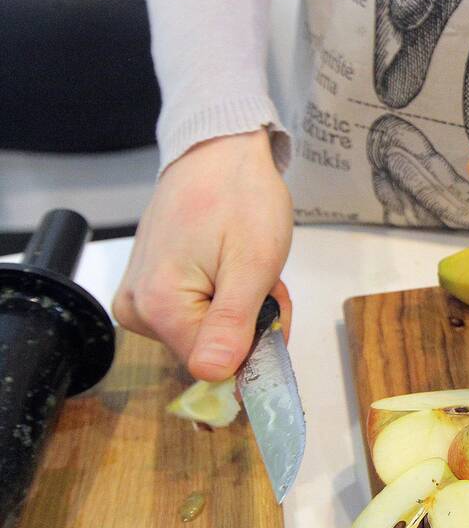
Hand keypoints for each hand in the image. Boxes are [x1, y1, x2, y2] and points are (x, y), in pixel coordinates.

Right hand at [113, 130, 293, 380]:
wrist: (219, 151)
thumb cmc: (240, 196)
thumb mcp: (253, 264)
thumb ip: (233, 325)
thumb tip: (214, 375)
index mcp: (157, 307)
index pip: (215, 366)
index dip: (255, 341)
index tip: (272, 304)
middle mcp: (137, 309)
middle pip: (211, 350)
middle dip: (251, 322)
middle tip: (266, 279)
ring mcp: (140, 298)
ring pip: (209, 333)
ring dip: (242, 309)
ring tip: (248, 265)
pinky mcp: (149, 288)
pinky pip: (198, 314)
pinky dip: (227, 297)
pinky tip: (231, 265)